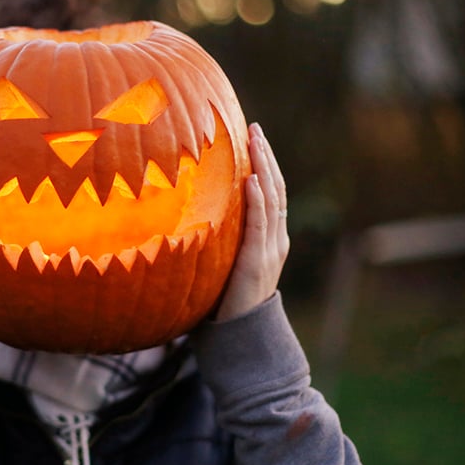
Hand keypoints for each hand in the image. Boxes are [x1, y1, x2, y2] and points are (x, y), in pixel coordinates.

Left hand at [215, 123, 289, 321]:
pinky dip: (259, 199)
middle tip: (255, 129)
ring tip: (256, 140)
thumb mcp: (223, 264)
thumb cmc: (225, 302)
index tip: (253, 138)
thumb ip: (217, 242)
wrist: (240, 335)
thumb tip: (188, 220)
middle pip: (275, 188)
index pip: (270, 193)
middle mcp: (274, 239)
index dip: (264, 165)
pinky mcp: (258, 260)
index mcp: (268, 239)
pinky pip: (261, 223)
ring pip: (272, 199)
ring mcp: (270, 248)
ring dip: (264, 167)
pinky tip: (253, 178)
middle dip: (266, 157)